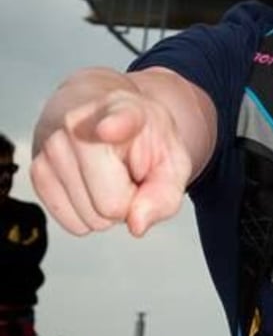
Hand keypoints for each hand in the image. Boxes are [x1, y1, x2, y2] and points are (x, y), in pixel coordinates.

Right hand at [31, 82, 192, 237]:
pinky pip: (74, 225)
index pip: (119, 119)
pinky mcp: (37, 171)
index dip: (116, 125)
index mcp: (124, 110)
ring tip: (109, 176)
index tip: (108, 130)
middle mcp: (79, 123)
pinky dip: (87, 213)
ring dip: (106, 207)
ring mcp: (53, 147)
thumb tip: (136, 224)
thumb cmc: (140, 141)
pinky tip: (90, 184)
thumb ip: (164, 196)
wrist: (102, 118)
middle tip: (128, 175)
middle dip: (127, 202)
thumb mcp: (171, 163)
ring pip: (90, 219)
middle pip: (111, 205)